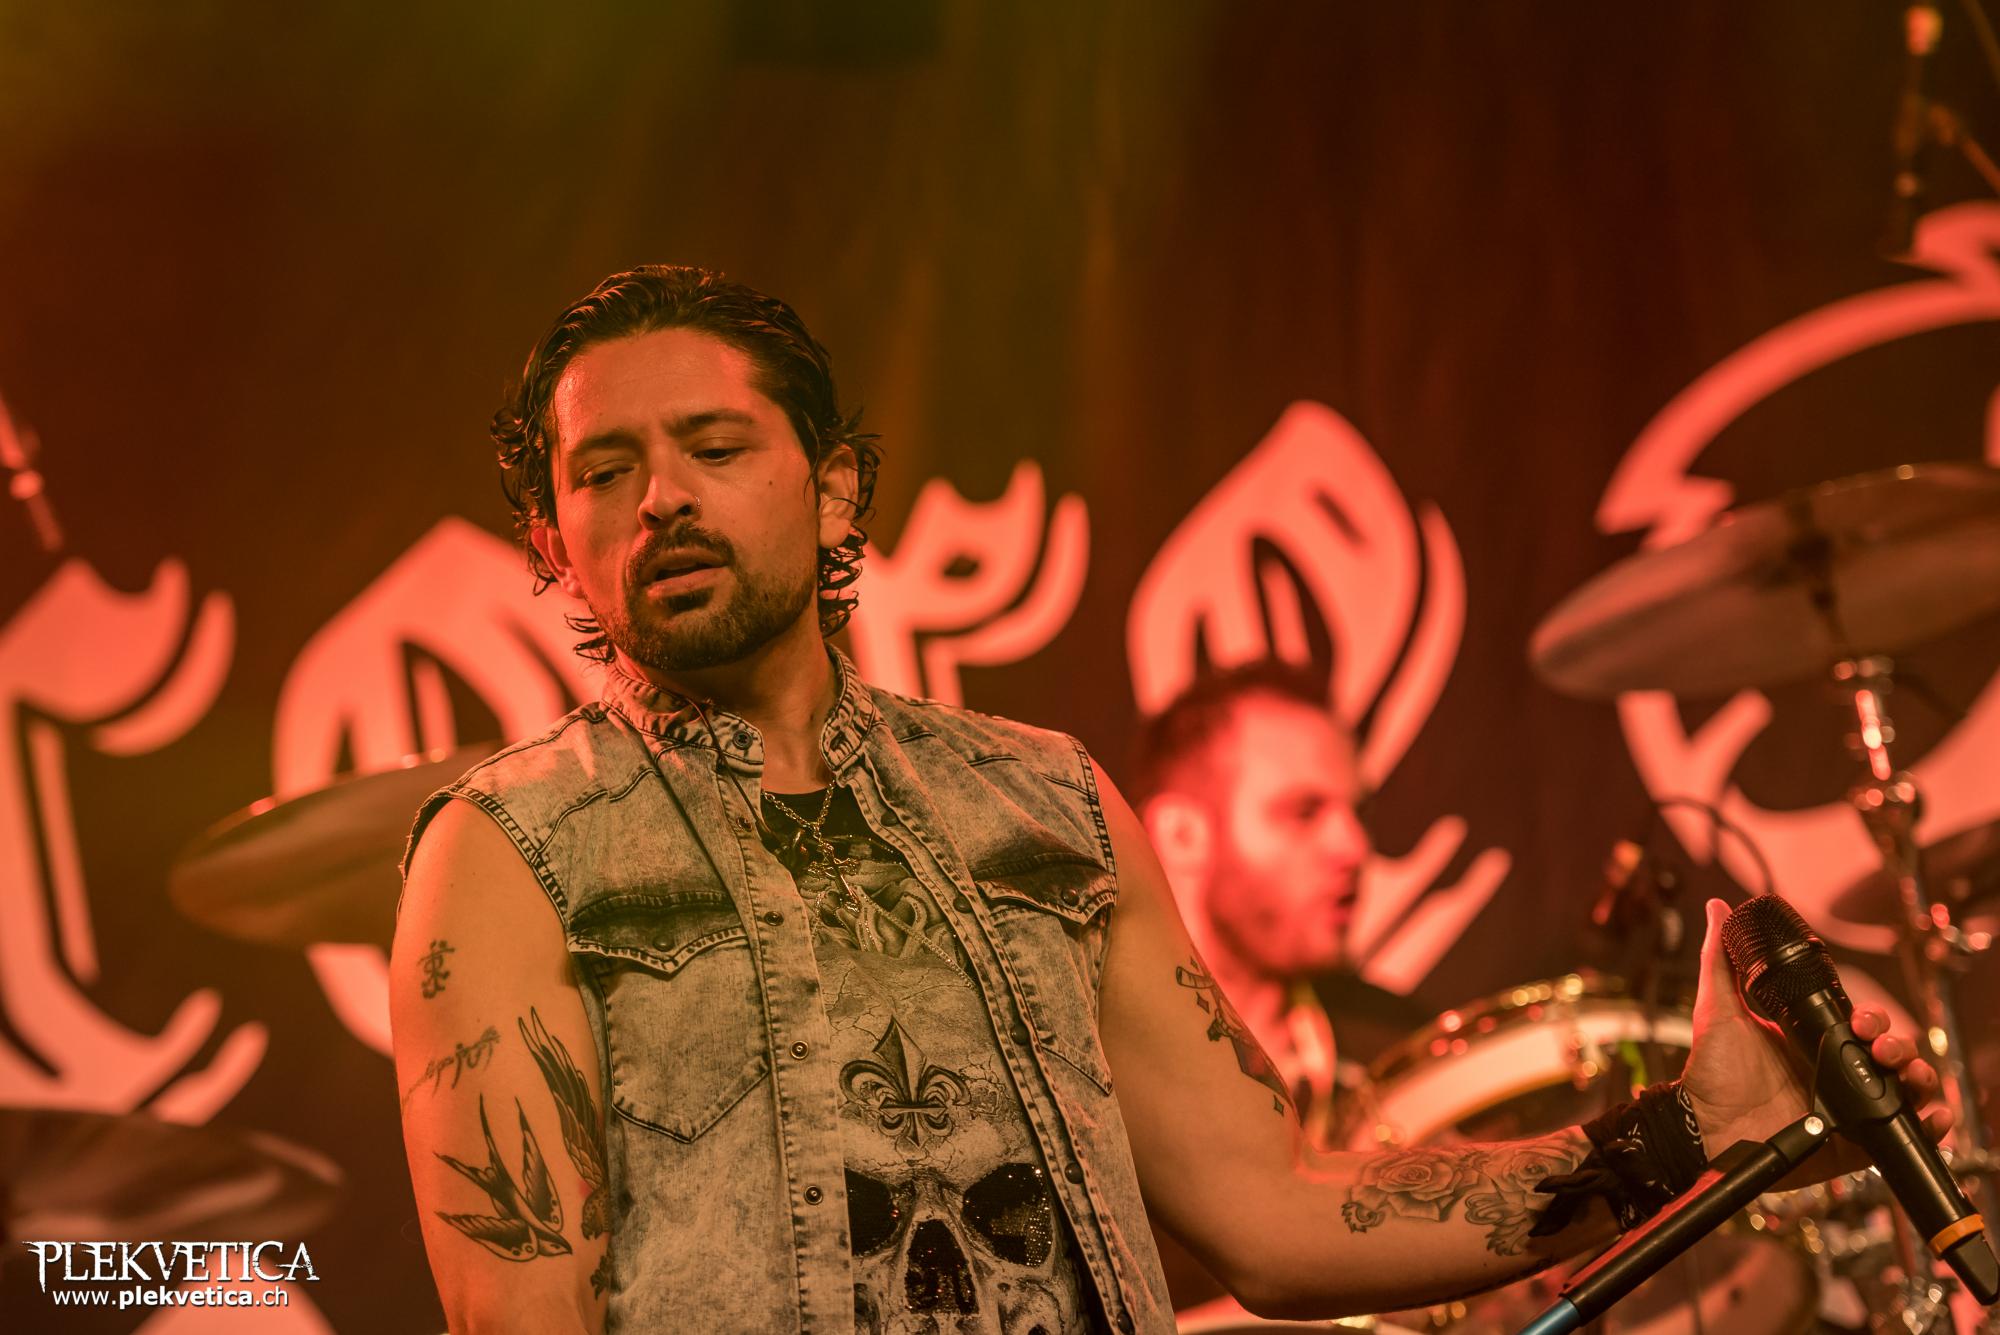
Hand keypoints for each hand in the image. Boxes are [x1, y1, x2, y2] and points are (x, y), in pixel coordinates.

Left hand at [1679, 897, 1951, 1184]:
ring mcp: (1846, 1107)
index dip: (1873, 1019)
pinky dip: (1927, 1123)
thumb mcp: (1718, 1010)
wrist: (1706, 1131)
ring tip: (1906, 1075)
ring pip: (1903, 1088)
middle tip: (1879, 1046)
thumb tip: (1717, 908)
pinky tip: (1929, 1115)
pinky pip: (1902, 1133)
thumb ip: (1720, 961)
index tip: (1861, 1019)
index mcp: (1811, 1041)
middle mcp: (1833, 1072)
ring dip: (1918, 1076)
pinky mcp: (1855, 1143)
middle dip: (1899, 1045)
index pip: (1860, 1024)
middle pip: (1891, 1053)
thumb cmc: (1712, 1073)